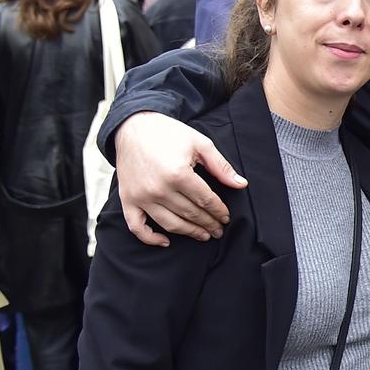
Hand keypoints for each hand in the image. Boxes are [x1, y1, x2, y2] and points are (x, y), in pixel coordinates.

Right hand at [115, 112, 245, 245]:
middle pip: (190, 214)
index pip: (205, 200)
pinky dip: (150, 238)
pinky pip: (137, 227)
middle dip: (208, 224)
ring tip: (203, 235)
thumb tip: (241, 185)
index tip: (226, 217)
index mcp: (178, 174)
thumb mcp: (200, 143)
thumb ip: (221, 166)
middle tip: (218, 230)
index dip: (218, 211)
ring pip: (170, 224)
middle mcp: (159, 189)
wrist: (133, 127)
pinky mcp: (128, 199)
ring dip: (189, 232)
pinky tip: (166, 241)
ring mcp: (141, 197)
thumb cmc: (168, 133)